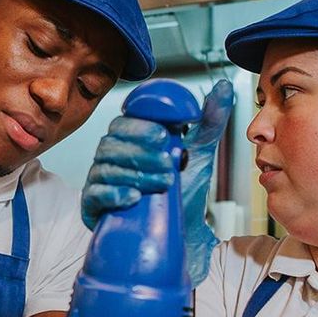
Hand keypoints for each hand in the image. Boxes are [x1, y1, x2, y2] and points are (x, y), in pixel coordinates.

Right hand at [80, 79, 234, 284]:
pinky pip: (95, 194)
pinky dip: (114, 194)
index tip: (164, 133)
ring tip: (165, 182)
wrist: (182, 230)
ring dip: (137, 173)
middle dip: (141, 151)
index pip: (125, 121)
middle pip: (112, 143)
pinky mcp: (93, 205)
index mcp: (131, 138)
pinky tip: (134, 197)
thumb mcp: (201, 151)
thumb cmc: (185, 189)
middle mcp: (112, 156)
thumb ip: (210, 120)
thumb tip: (224, 86)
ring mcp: (100, 180)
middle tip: (170, 162)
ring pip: (106, 168)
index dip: (141, 125)